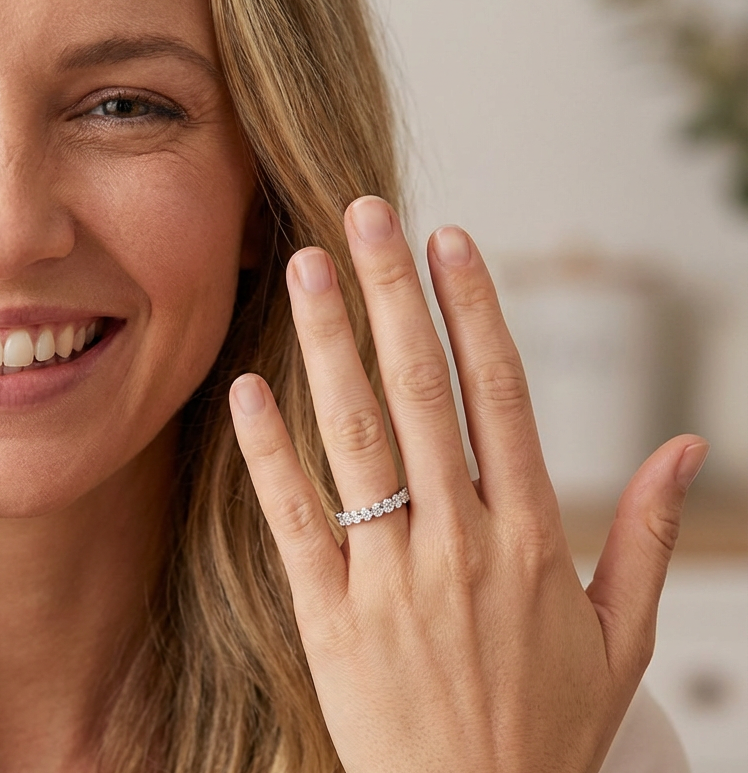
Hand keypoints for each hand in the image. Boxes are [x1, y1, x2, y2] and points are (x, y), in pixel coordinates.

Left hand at [228, 196, 708, 772]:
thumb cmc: (547, 728)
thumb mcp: (624, 638)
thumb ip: (652, 537)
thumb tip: (688, 449)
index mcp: (533, 535)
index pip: (500, 392)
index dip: (472, 307)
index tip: (447, 240)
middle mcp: (460, 540)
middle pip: (421, 390)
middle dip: (390, 293)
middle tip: (363, 212)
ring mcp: (390, 576)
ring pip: (356, 437)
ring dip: (329, 345)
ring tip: (307, 267)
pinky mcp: (328, 617)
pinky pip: (295, 521)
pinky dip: (268, 453)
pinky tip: (246, 389)